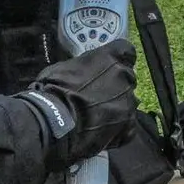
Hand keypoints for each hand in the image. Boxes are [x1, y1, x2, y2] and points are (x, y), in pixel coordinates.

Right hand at [16, 40, 138, 171]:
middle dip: (116, 85)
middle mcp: (125, 76)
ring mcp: (129, 102)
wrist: (54, 119)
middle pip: (127, 78)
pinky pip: (129, 126)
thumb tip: (82, 72)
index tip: (109, 67)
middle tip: (98, 95)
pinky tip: (103, 131)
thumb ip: (82, 67)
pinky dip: (119, 128)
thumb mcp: (64, 67)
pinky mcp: (128, 124)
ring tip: (98, 117)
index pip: (125, 51)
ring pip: (128, 102)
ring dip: (117, 106)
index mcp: (111, 57)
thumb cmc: (54, 89)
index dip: (118, 60)